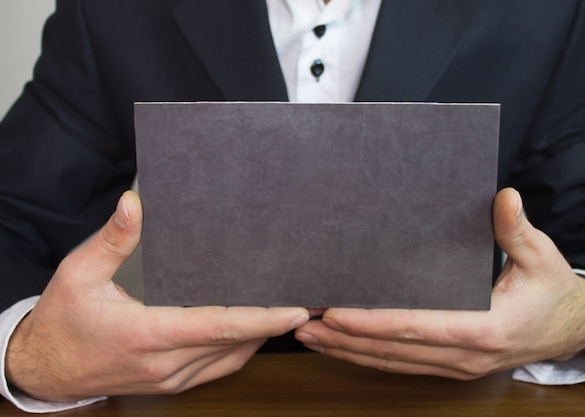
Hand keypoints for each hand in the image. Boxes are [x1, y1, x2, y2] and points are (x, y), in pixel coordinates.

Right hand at [6, 191, 308, 401]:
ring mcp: (170, 380)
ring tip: (288, 312)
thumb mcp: (78, 274)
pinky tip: (256, 330)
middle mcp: (165, 364)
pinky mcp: (171, 384)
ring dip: (262, 337)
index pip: (216, 327)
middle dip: (273, 324)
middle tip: (306, 301)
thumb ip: (112, 240)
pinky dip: (242, 350)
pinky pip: (219, 369)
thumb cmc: (63, 321)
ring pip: (231, 360)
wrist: (44, 370)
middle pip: (234, 343)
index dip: (260, 319)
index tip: (294, 309)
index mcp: (147, 335)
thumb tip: (135, 203)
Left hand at [295, 188, 584, 378]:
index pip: (418, 326)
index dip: (373, 322)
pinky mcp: (449, 366)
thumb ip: (517, 230)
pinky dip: (368, 355)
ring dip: (349, 349)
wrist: (568, 329)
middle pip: (394, 349)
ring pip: (392, 362)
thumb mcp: (542, 258)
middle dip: (346, 338)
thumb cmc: (551, 292)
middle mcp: (464, 355)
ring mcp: (455, 366)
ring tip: (310, 334)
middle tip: (304, 323)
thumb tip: (504, 197)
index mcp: (485, 329)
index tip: (336, 312)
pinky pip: (402, 364)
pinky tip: (343, 345)